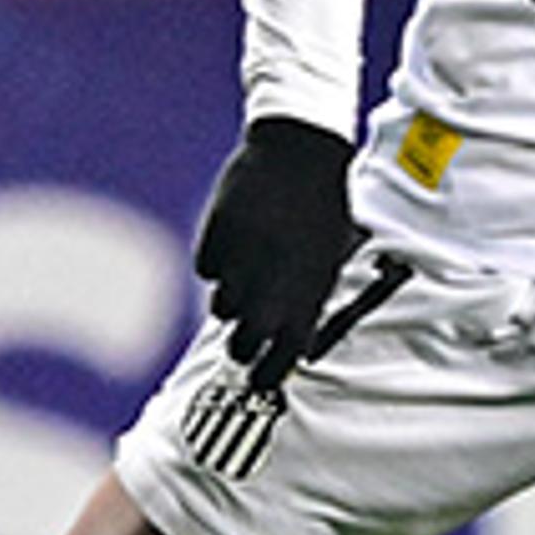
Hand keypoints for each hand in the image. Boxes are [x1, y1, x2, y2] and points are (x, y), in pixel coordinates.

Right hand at [192, 116, 363, 384]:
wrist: (302, 151)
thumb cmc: (323, 209)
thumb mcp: (328, 259)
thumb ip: (310, 303)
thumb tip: (295, 347)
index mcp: (309, 293)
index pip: (282, 356)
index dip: (269, 376)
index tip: (261, 382)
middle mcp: (273, 283)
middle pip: (242, 343)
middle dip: (243, 347)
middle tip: (245, 340)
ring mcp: (243, 259)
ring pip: (221, 308)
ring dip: (230, 301)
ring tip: (246, 278)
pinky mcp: (217, 235)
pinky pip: (206, 267)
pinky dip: (218, 260)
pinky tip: (236, 239)